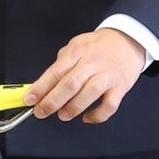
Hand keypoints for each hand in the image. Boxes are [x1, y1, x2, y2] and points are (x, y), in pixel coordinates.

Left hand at [26, 29, 147, 124]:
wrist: (129, 40)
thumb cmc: (99, 46)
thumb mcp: (77, 44)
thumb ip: (63, 62)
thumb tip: (44, 84)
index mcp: (78, 51)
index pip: (55, 71)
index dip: (40, 87)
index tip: (29, 99)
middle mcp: (92, 63)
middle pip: (69, 84)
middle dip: (52, 101)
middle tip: (41, 112)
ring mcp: (107, 76)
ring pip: (88, 95)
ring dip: (72, 109)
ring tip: (63, 115)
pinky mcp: (120, 88)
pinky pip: (108, 106)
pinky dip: (97, 116)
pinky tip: (87, 118)